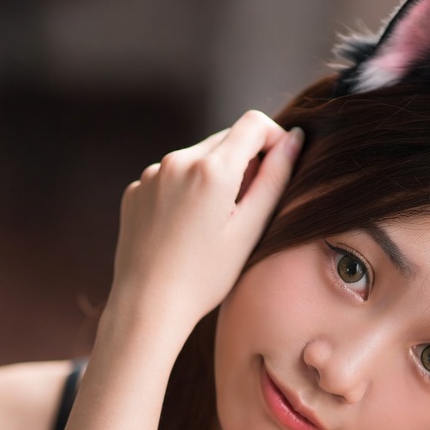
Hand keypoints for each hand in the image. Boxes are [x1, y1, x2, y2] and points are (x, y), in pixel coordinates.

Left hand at [111, 111, 302, 335]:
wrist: (146, 306)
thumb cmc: (204, 277)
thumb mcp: (249, 230)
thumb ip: (274, 179)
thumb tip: (293, 139)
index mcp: (211, 169)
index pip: (254, 123)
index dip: (274, 139)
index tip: (278, 168)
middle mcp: (177, 161)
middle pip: (225, 138)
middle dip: (243, 162)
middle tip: (245, 209)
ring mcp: (152, 174)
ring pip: (197, 157)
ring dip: (214, 177)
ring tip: (212, 225)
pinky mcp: (136, 190)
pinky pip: (171, 176)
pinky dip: (185, 190)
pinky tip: (184, 229)